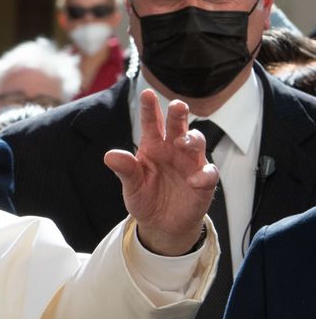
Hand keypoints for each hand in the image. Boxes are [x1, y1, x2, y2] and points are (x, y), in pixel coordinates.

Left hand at [104, 90, 218, 255]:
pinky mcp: (204, 182)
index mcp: (153, 147)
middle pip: (178, 127)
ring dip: (192, 140)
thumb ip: (125, 170)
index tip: (146, 93)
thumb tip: (110, 155)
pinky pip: (209, 173)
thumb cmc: (146, 198)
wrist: (162, 225)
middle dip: (179, 114)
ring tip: (183, 142)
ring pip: (197, 144)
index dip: (150, 108)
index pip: (152, 123)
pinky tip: (195, 180)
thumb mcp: (131, 186)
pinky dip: (204, 175)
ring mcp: (190, 164)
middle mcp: (173, 150)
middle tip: (177, 105)